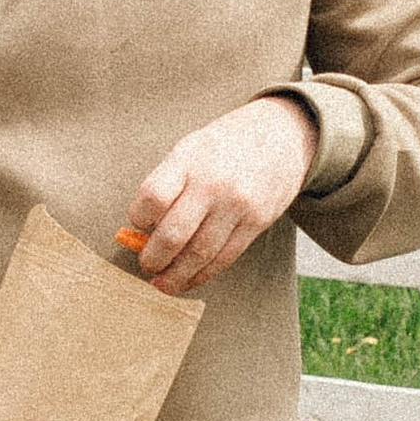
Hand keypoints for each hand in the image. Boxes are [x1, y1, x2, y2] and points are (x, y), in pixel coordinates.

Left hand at [124, 93, 320, 294]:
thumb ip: (167, 184)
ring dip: (176, 276)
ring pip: (200, 254)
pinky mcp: (257, 223)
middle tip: (147, 265)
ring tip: (163, 283)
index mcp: (189, 159)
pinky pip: (225, 257)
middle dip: (154, 258)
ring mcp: (237, 205)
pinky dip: (203, 274)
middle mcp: (213, 184)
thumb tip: (143, 231)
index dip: (139, 218)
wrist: (282, 136)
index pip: (154, 197)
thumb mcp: (191, 149)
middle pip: (174, 234)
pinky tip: (189, 280)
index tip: (137, 225)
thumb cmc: (225, 146)